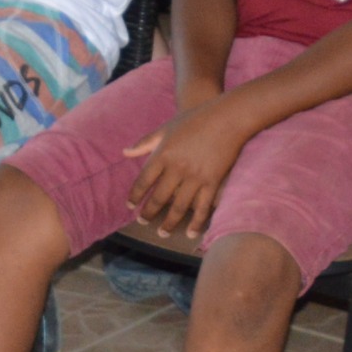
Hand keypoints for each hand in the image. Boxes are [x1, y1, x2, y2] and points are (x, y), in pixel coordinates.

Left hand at [122, 101, 249, 235]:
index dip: (135, 196)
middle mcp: (177, 169)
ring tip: (162, 233)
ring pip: (178, 208)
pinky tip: (191, 233)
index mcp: (163, 154)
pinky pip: (202, 208)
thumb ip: (145, 142)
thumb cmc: (194, 119)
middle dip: (149, 213)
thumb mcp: (166, 128)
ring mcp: (195, 177)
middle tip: (143, 222)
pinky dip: (196, 223)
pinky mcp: (212, 182)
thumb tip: (124, 152)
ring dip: (169, 223)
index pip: (143, 181)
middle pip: (159, 198)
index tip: (130, 206)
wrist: (227, 118)